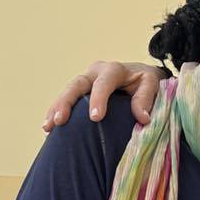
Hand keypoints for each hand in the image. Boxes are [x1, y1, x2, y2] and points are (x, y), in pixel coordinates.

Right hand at [41, 60, 162, 132]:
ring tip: (47, 127)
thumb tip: (143, 118)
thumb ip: (147, 97)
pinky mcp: (81, 93)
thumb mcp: (152, 84)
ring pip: (67, 92)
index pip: (104, 82)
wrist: (142, 78)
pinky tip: (48, 128)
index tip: (95, 118)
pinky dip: (57, 112)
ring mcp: (86, 82)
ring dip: (56, 108)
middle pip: (77, 84)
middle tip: (59, 120)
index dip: (98, 99)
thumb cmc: (147, 82)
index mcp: (114, 70)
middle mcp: (96, 73)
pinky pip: (67, 102)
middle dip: (66, 102)